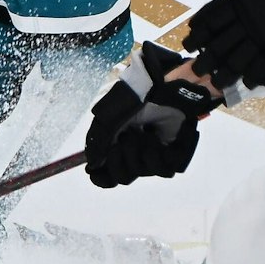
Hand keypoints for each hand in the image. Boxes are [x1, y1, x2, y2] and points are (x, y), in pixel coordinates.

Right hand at [84, 43, 221, 187]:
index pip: (107, 172)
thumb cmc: (135, 97)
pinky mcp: (173, 153)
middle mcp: (134, 150)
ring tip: (143, 133)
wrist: (164, 86)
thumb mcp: (108, 117)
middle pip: (124, 177)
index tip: (99, 171)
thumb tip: (92, 165)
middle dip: (121, 160)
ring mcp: (154, 152)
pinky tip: (154, 138)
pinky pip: (164, 170)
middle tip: (126, 138)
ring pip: (142, 172)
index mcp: (116, 141)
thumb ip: (98, 142)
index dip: (103, 176)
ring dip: (139, 153)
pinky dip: (156, 155)